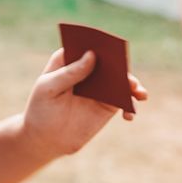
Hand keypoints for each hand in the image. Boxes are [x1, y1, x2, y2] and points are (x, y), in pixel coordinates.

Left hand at [20, 47, 148, 158]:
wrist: (46, 138)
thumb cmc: (41, 109)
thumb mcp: (48, 89)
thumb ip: (69, 73)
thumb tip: (92, 54)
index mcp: (68, 60)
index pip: (84, 46)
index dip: (97, 43)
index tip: (109, 46)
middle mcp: (87, 70)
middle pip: (107, 61)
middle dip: (121, 65)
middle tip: (128, 75)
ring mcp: (100, 87)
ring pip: (121, 80)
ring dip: (133, 85)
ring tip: (139, 94)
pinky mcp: (109, 105)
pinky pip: (126, 101)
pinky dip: (131, 105)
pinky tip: (129, 115)